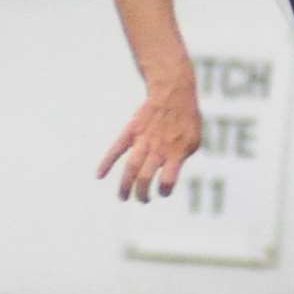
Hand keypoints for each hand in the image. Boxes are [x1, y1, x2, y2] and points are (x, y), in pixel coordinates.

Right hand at [97, 79, 201, 202]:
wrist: (174, 94)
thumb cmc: (186, 120)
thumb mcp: (194, 141)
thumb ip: (181, 159)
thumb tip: (169, 175)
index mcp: (176, 152)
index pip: (167, 180)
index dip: (164, 190)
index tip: (162, 192)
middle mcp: (158, 148)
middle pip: (145, 177)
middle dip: (142, 193)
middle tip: (142, 200)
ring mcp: (143, 140)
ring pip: (130, 167)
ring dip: (125, 185)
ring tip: (123, 198)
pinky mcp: (131, 132)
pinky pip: (116, 149)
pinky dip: (106, 162)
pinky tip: (99, 175)